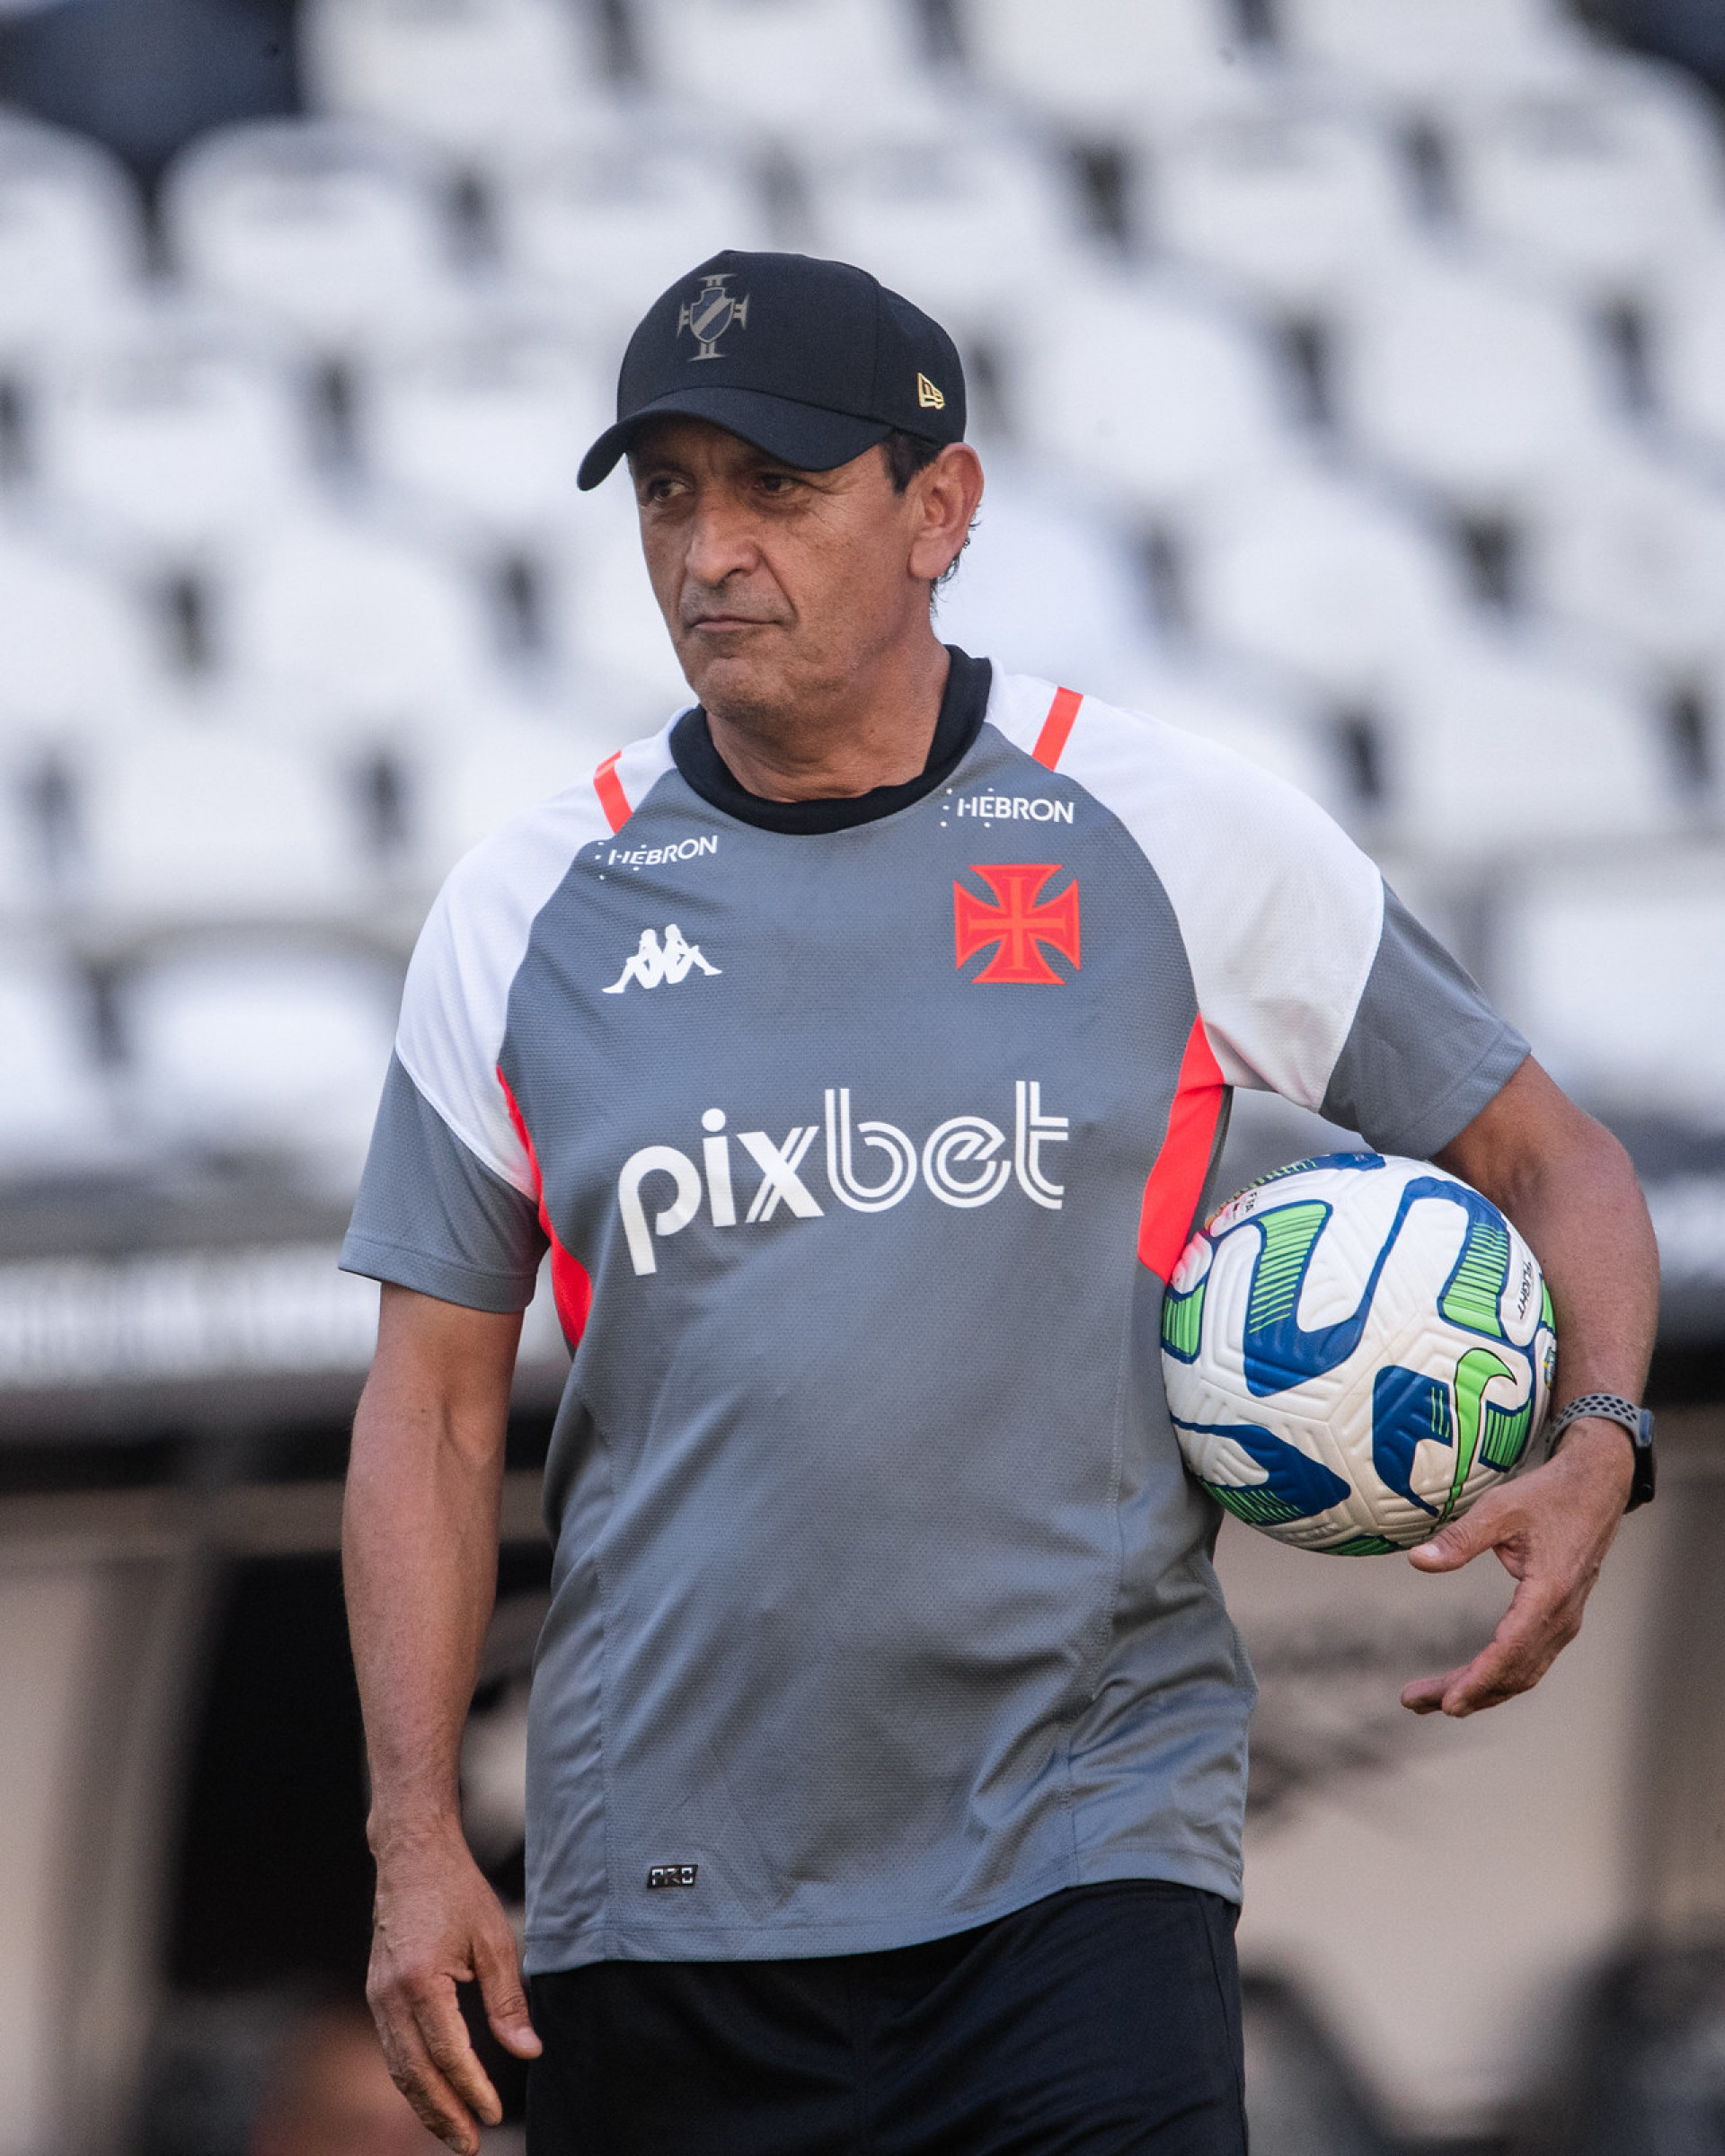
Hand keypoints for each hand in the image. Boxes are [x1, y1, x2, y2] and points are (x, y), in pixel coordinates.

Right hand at [367, 1817, 541, 2154]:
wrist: (412, 1856)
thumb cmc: (457, 1891)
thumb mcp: (494, 1939)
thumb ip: (507, 2001)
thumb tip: (527, 2051)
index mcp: (420, 1982)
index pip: (447, 2054)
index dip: (472, 2089)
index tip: (494, 2114)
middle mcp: (390, 1996)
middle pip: (415, 2073)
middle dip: (443, 2114)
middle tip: (470, 2145)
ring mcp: (376, 1997)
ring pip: (398, 2068)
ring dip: (424, 2105)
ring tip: (454, 2132)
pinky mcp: (376, 1994)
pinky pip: (393, 2049)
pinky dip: (412, 2080)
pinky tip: (433, 2095)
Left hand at [1399, 1420, 1633, 1717]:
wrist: (1597, 1488)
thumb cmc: (1550, 1495)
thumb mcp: (1499, 1508)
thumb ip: (1459, 1539)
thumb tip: (1418, 1562)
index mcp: (1549, 1593)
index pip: (1510, 1651)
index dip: (1478, 1680)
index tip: (1447, 1702)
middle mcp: (1561, 1616)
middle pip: (1512, 1672)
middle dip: (1465, 1693)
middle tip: (1416, 1701)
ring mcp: (1564, 1620)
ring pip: (1522, 1672)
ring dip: (1481, 1690)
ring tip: (1433, 1699)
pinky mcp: (1560, 1617)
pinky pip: (1530, 1659)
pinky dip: (1499, 1676)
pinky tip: (1473, 1680)